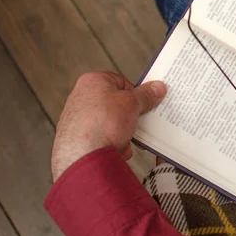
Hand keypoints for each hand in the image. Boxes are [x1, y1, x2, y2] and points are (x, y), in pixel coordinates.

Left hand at [51, 72, 166, 180]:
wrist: (83, 154)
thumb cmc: (102, 123)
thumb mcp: (133, 103)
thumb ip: (146, 95)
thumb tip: (157, 88)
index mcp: (92, 81)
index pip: (120, 81)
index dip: (135, 92)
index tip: (146, 101)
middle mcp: (81, 97)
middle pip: (115, 103)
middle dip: (129, 115)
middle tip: (139, 121)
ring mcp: (78, 118)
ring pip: (110, 123)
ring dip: (123, 132)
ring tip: (127, 138)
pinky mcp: (78, 137)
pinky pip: (103, 137)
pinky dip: (112, 143)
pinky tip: (117, 149)